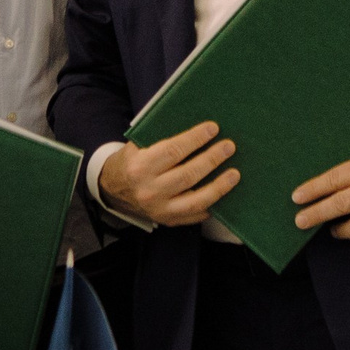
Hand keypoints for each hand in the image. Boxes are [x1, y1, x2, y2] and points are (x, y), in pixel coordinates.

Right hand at [99, 121, 237, 226]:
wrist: (114, 190)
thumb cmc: (132, 161)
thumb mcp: (138, 146)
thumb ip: (162, 138)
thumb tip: (197, 129)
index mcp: (140, 167)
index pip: (173, 151)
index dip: (196, 138)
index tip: (213, 128)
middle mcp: (149, 190)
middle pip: (189, 174)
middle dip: (212, 159)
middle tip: (229, 146)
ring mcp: (159, 209)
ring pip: (196, 199)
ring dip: (219, 185)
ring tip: (235, 173)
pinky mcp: (168, 221)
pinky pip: (196, 215)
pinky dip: (212, 204)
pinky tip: (224, 193)